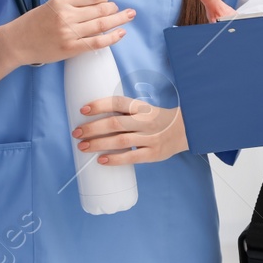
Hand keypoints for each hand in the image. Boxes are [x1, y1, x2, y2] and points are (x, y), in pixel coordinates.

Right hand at [13, 0, 132, 65]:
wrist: (18, 41)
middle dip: (115, 9)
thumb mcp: (53, 3)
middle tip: (121, 10)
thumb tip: (102, 2)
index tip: (107, 1)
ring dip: (119, 20)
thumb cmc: (37, 22)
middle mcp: (66, 14)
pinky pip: (97, 42)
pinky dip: (112, 37)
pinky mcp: (70, 48)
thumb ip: (75, 2)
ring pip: (102, 24)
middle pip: (101, 9)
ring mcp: (69, 32)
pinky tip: (121, 33)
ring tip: (129, 16)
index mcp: (62, 0)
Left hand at [72, 94, 187, 163]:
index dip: (100, 105)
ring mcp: (150, 138)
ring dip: (98, 143)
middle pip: (115, 123)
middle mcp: (146, 121)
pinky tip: (101, 160)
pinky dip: (115, 159)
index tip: (83, 110)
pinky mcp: (153, 154)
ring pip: (120, 141)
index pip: (119, 102)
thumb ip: (125, 113)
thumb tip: (94, 119)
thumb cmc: (157, 120)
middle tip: (77, 132)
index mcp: (142, 108)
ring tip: (82, 146)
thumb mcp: (144, 110)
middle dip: (92, 128)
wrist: (185, 130)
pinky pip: (131, 157)